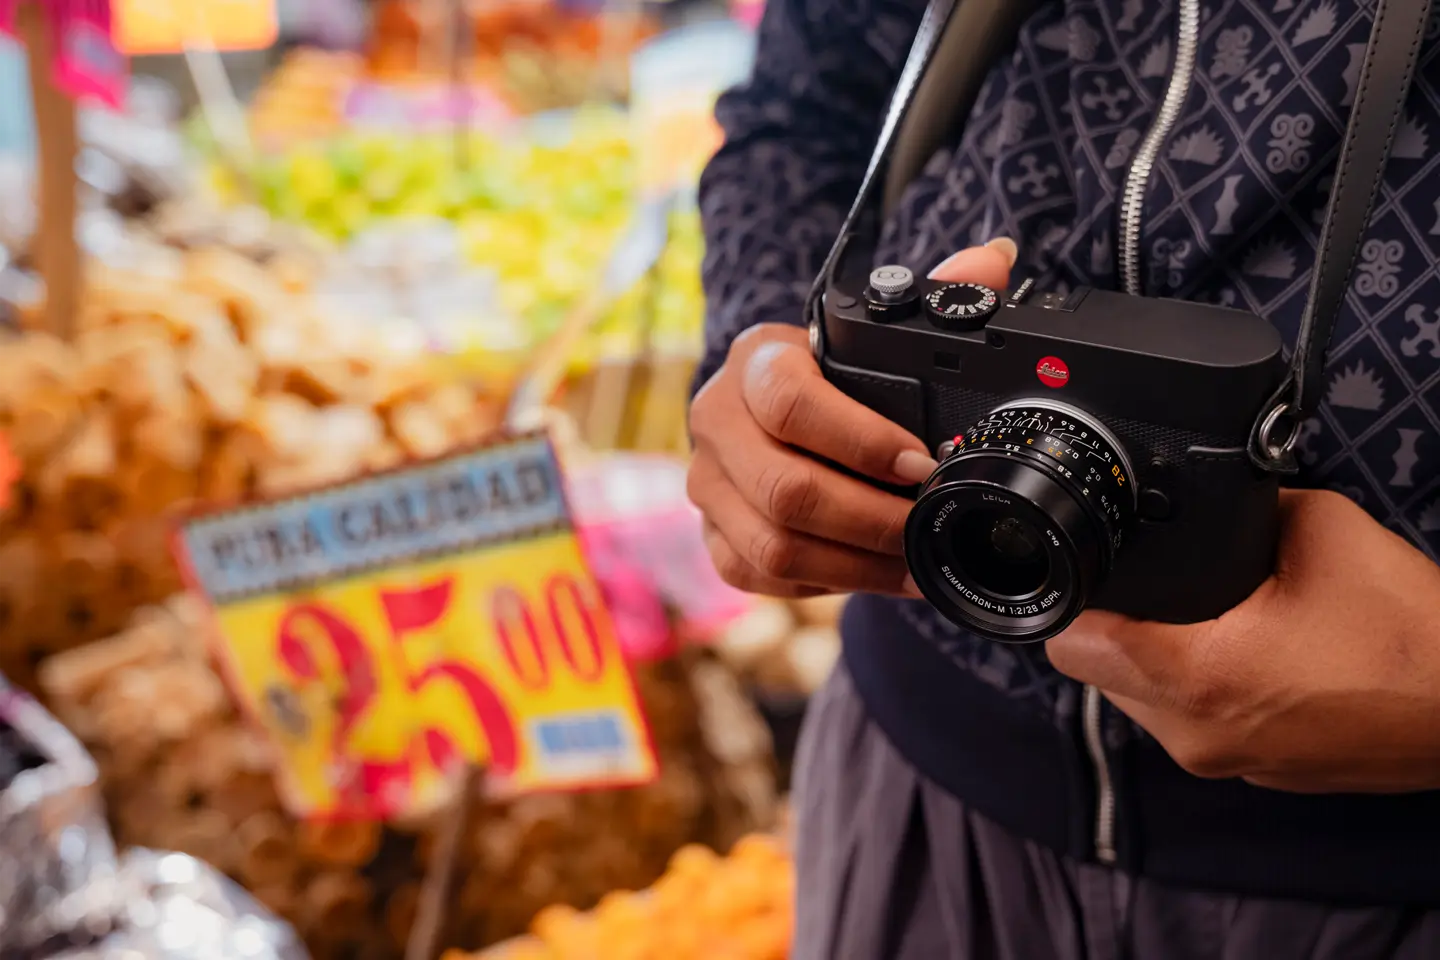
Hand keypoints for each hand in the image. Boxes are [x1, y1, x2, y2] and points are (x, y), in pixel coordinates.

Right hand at [688, 240, 1016, 597]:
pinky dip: (826, 584)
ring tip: (915, 564)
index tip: (923, 466)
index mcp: (754, 361)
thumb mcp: (873, 335)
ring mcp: (707, 484)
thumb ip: (934, 295)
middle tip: (929, 528)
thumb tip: (993, 259)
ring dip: (856, 564)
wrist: (769, 417)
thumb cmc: (831, 378)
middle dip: (871, 519)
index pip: (790, 402)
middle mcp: (716, 420)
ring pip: (774, 545)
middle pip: (786, 489)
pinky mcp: (712, 536)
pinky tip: (874, 575)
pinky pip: (762, 576)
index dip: (861, 441)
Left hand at [1047, 488, 1439, 792]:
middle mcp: (1194, 733)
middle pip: (1096, 672)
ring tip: (1200, 613)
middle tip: (1151, 582)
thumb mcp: (1322, 531)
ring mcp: (1221, 762)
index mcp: (1197, 676)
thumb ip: (1245, 508)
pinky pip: (1184, 722)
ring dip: (1148, 658)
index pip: (1074, 643)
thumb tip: (1209, 492)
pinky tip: (1233, 649)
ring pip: (1136, 702)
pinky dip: (1191, 687)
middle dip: (1110, 625)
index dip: (1075, 599)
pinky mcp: (1252, 773)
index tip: (1091, 567)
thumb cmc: (1412, 633)